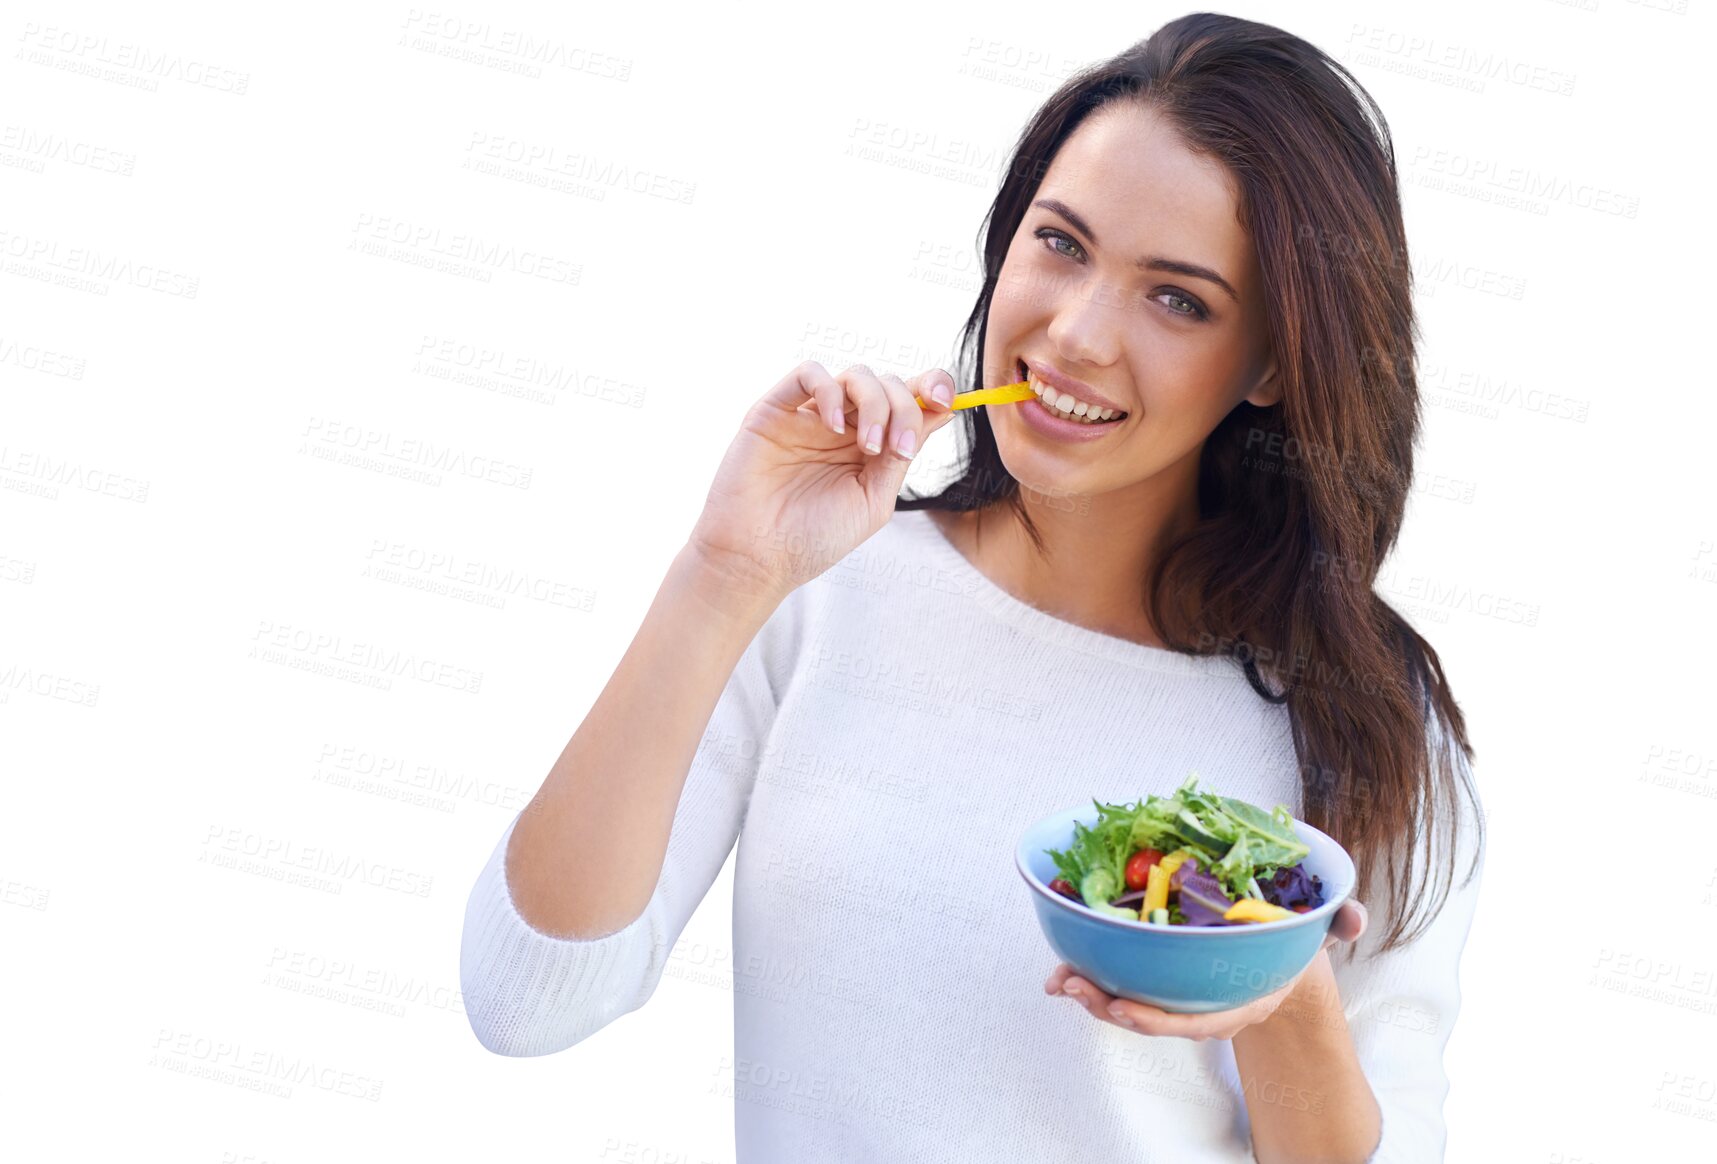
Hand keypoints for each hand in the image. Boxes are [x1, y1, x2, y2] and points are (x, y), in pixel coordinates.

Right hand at [687, 360, 960, 599]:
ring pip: (856, 375)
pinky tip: (834, 428)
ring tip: (869, 447)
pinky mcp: (776, 409)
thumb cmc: (813, 539)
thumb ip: (898, 458)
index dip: (933, 388)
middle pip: (889, 385)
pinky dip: (831, 391)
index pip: (910, 401)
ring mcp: (810, 416)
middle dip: (905, 409)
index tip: (947, 402)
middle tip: (899, 448)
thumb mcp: (873, 502)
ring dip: (875, 403)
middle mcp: (844, 427)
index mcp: (871, 448)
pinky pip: (808, 374)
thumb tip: (937, 413)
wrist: (757, 558)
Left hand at [1044, 899, 1367, 1040]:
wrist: (1279, 960)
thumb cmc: (1293, 943)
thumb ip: (1338, 923)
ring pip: (1129, 1003)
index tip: (1122, 1009)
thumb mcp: (1319, 933)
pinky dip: (1091, 973)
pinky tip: (1061, 965)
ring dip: (1089, 992)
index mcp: (1241, 998)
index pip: (1197, 1020)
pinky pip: (1121, 981)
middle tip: (1071, 986)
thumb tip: (1354, 916)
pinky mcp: (1158, 977)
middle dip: (1107, 1006)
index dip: (1159, 1020)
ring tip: (1057, 979)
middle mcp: (1205, 1004)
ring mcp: (1179, 995)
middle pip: (1151, 1017)